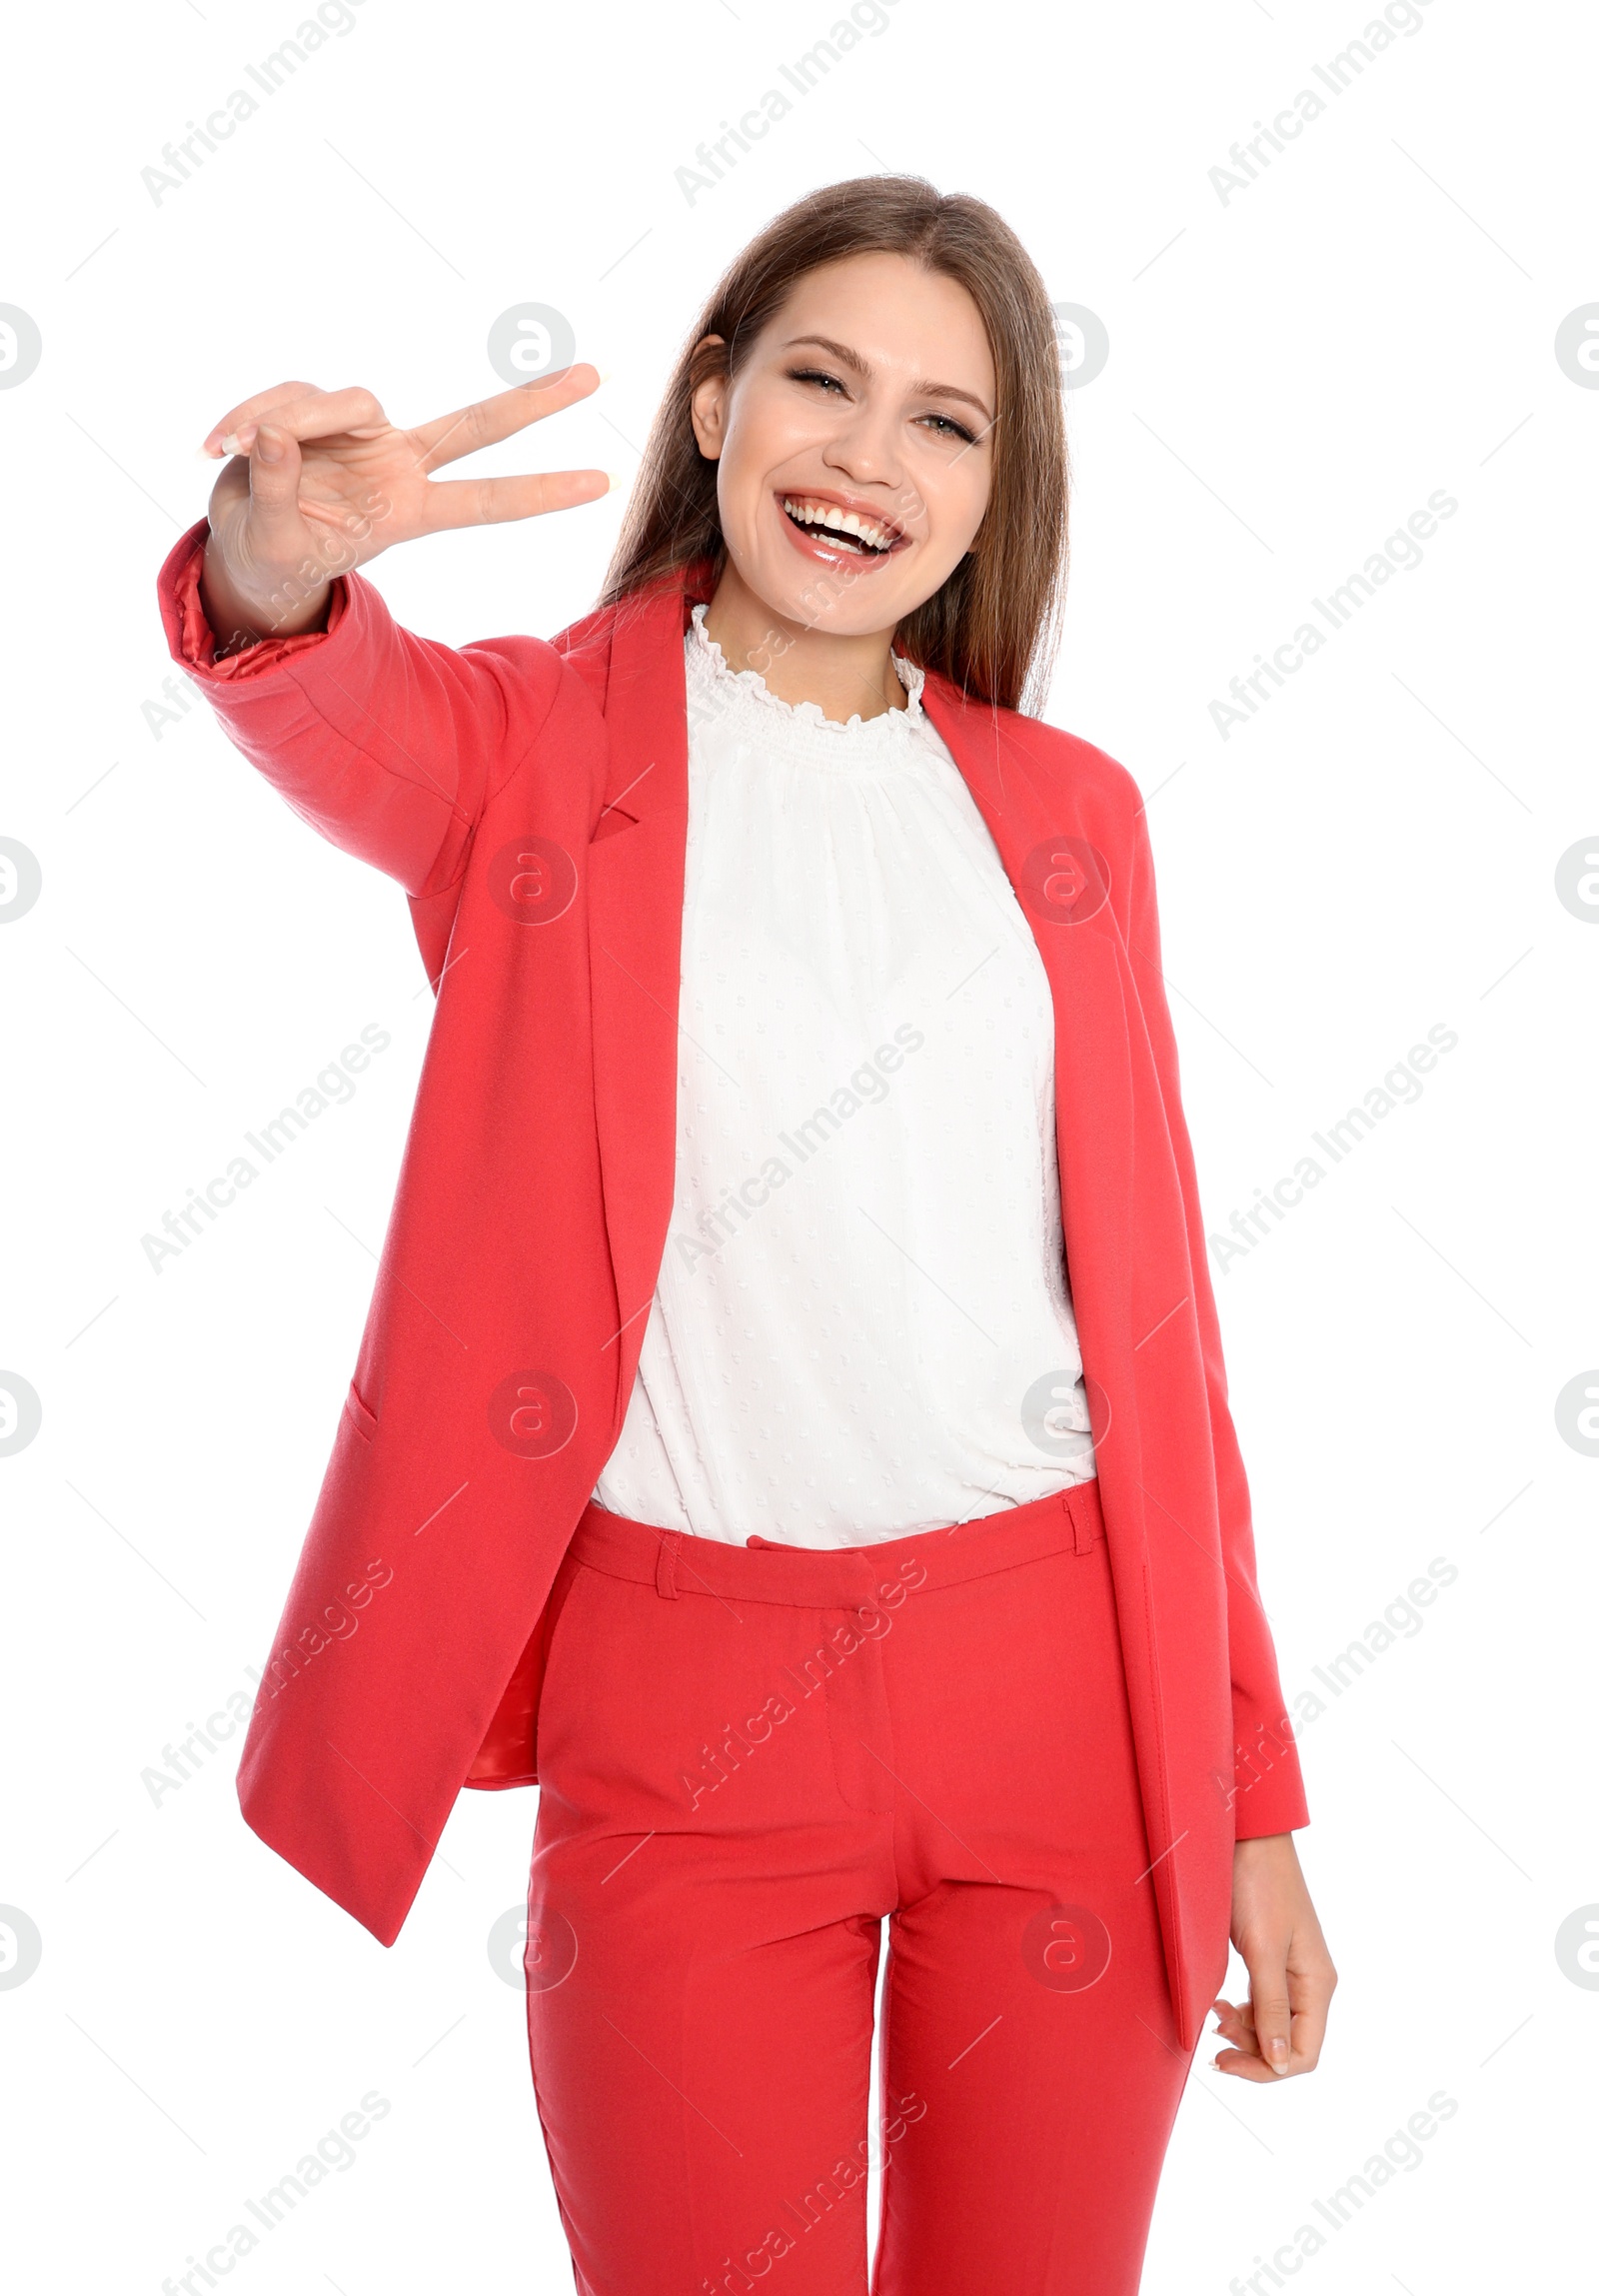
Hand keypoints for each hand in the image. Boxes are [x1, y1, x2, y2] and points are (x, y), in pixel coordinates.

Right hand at [197, 369, 609, 644]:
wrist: (244, 547)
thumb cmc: (276, 556)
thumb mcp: (276, 541)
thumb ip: (280, 490)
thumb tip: (275, 433)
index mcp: (406, 510)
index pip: (487, 499)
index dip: (542, 492)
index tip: (604, 484)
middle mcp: (396, 462)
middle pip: (476, 425)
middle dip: (535, 402)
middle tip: (599, 377)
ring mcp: (362, 432)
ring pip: (340, 400)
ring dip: (284, 419)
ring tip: (235, 450)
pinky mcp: (319, 408)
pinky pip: (288, 396)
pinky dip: (249, 416)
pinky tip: (219, 443)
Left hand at [1211, 1832, 1335, 2081]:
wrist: (1248, 1836)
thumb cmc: (1258, 1885)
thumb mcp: (1263, 1949)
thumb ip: (1272, 2006)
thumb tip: (1279, 2063)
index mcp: (1318, 1984)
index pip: (1304, 2054)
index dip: (1267, 2069)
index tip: (1225, 2061)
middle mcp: (1310, 1982)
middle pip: (1287, 2044)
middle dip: (1251, 2049)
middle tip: (1212, 2033)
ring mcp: (1291, 1970)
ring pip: (1272, 2025)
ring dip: (1243, 2030)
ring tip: (1213, 2015)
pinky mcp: (1270, 1957)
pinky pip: (1262, 2002)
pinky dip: (1240, 2010)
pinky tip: (1219, 2002)